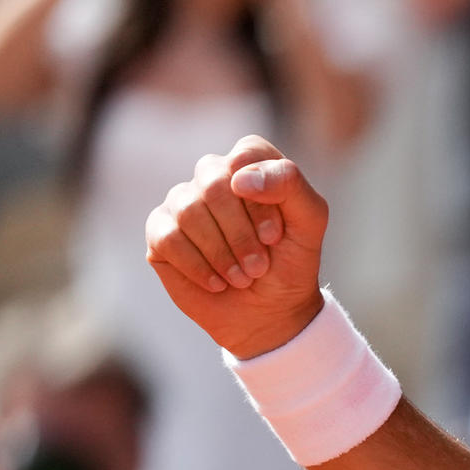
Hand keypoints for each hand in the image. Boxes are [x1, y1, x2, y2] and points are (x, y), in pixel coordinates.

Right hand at [145, 134, 329, 359]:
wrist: (269, 313)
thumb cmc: (290, 263)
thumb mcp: (309, 223)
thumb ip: (291, 185)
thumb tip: (238, 178)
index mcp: (250, 164)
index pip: (246, 156)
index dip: (261, 199)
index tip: (274, 236)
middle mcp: (212, 176)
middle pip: (214, 184)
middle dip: (241, 233)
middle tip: (259, 266)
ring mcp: (182, 202)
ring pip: (189, 211)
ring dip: (222, 254)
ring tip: (242, 277)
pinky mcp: (159, 231)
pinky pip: (168, 239)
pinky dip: (198, 267)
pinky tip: (217, 283)